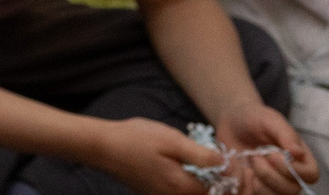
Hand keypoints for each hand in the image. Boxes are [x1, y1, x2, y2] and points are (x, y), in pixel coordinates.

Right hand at [91, 116, 221, 194]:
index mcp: (182, 186)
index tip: (227, 160)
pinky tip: (181, 163)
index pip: (219, 190)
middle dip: (216, 181)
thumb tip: (225, 164)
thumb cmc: (134, 139)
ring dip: (201, 181)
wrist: (101, 146)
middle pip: (206, 194)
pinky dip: (186, 182)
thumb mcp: (170, 139)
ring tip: (199, 159)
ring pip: (191, 193)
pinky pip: (177, 192)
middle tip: (214, 159)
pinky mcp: (154, 193)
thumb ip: (201, 155)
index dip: (227, 176)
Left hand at [213, 99, 315, 193]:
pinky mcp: (254, 186)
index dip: (293, 170)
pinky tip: (239, 171)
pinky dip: (245, 186)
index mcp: (300, 159)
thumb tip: (298, 153)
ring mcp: (272, 183)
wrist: (230, 121)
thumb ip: (285, 134)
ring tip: (248, 162)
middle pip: (291, 191)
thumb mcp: (270, 120)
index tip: (272, 154)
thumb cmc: (255, 118)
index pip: (310, 175)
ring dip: (258, 182)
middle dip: (269, 175)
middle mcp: (290, 175)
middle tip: (254, 156)